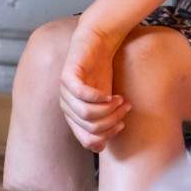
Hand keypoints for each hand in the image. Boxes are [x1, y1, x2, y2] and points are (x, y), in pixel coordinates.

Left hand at [59, 23, 129, 151]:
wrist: (98, 42)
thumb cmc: (102, 73)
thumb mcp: (106, 103)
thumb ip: (103, 122)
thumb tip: (100, 148)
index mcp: (73, 116)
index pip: (87, 141)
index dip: (108, 136)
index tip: (122, 124)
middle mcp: (66, 106)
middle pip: (90, 129)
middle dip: (112, 122)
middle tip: (125, 109)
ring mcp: (64, 91)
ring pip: (87, 114)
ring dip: (110, 110)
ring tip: (121, 100)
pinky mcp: (67, 76)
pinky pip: (82, 95)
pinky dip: (100, 98)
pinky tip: (110, 94)